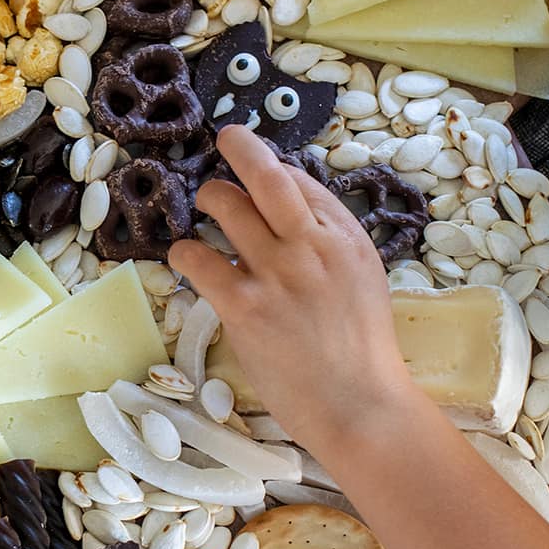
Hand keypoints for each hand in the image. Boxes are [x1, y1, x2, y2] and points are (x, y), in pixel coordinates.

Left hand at [170, 126, 417, 460]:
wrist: (359, 406)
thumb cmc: (361, 349)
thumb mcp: (362, 278)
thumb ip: (329, 240)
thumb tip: (290, 204)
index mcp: (344, 238)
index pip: (299, 181)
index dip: (270, 165)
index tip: (252, 160)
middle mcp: (311, 246)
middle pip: (266, 175)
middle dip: (240, 147)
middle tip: (224, 143)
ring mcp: (276, 275)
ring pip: (224, 206)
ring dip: (207, 201)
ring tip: (203, 214)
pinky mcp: (244, 307)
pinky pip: (196, 259)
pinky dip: (185, 253)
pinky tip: (188, 260)